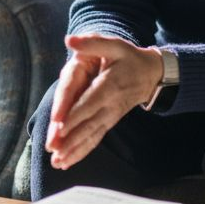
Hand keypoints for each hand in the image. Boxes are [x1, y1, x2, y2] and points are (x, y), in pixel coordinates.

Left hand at [45, 34, 164, 169]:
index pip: (89, 101)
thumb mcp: (114, 44)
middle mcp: (110, 104)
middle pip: (88, 123)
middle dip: (70, 138)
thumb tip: (69, 40)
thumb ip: (92, 42)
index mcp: (109, 84)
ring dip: (74, 150)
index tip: (60, 127)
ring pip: (91, 135)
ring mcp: (110, 115)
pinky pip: (95, 138)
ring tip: (57, 163)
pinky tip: (67, 162)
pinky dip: (81, 151)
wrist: (151, 75)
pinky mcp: (108, 122)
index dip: (75, 114)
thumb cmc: (128, 57)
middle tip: (53, 150)